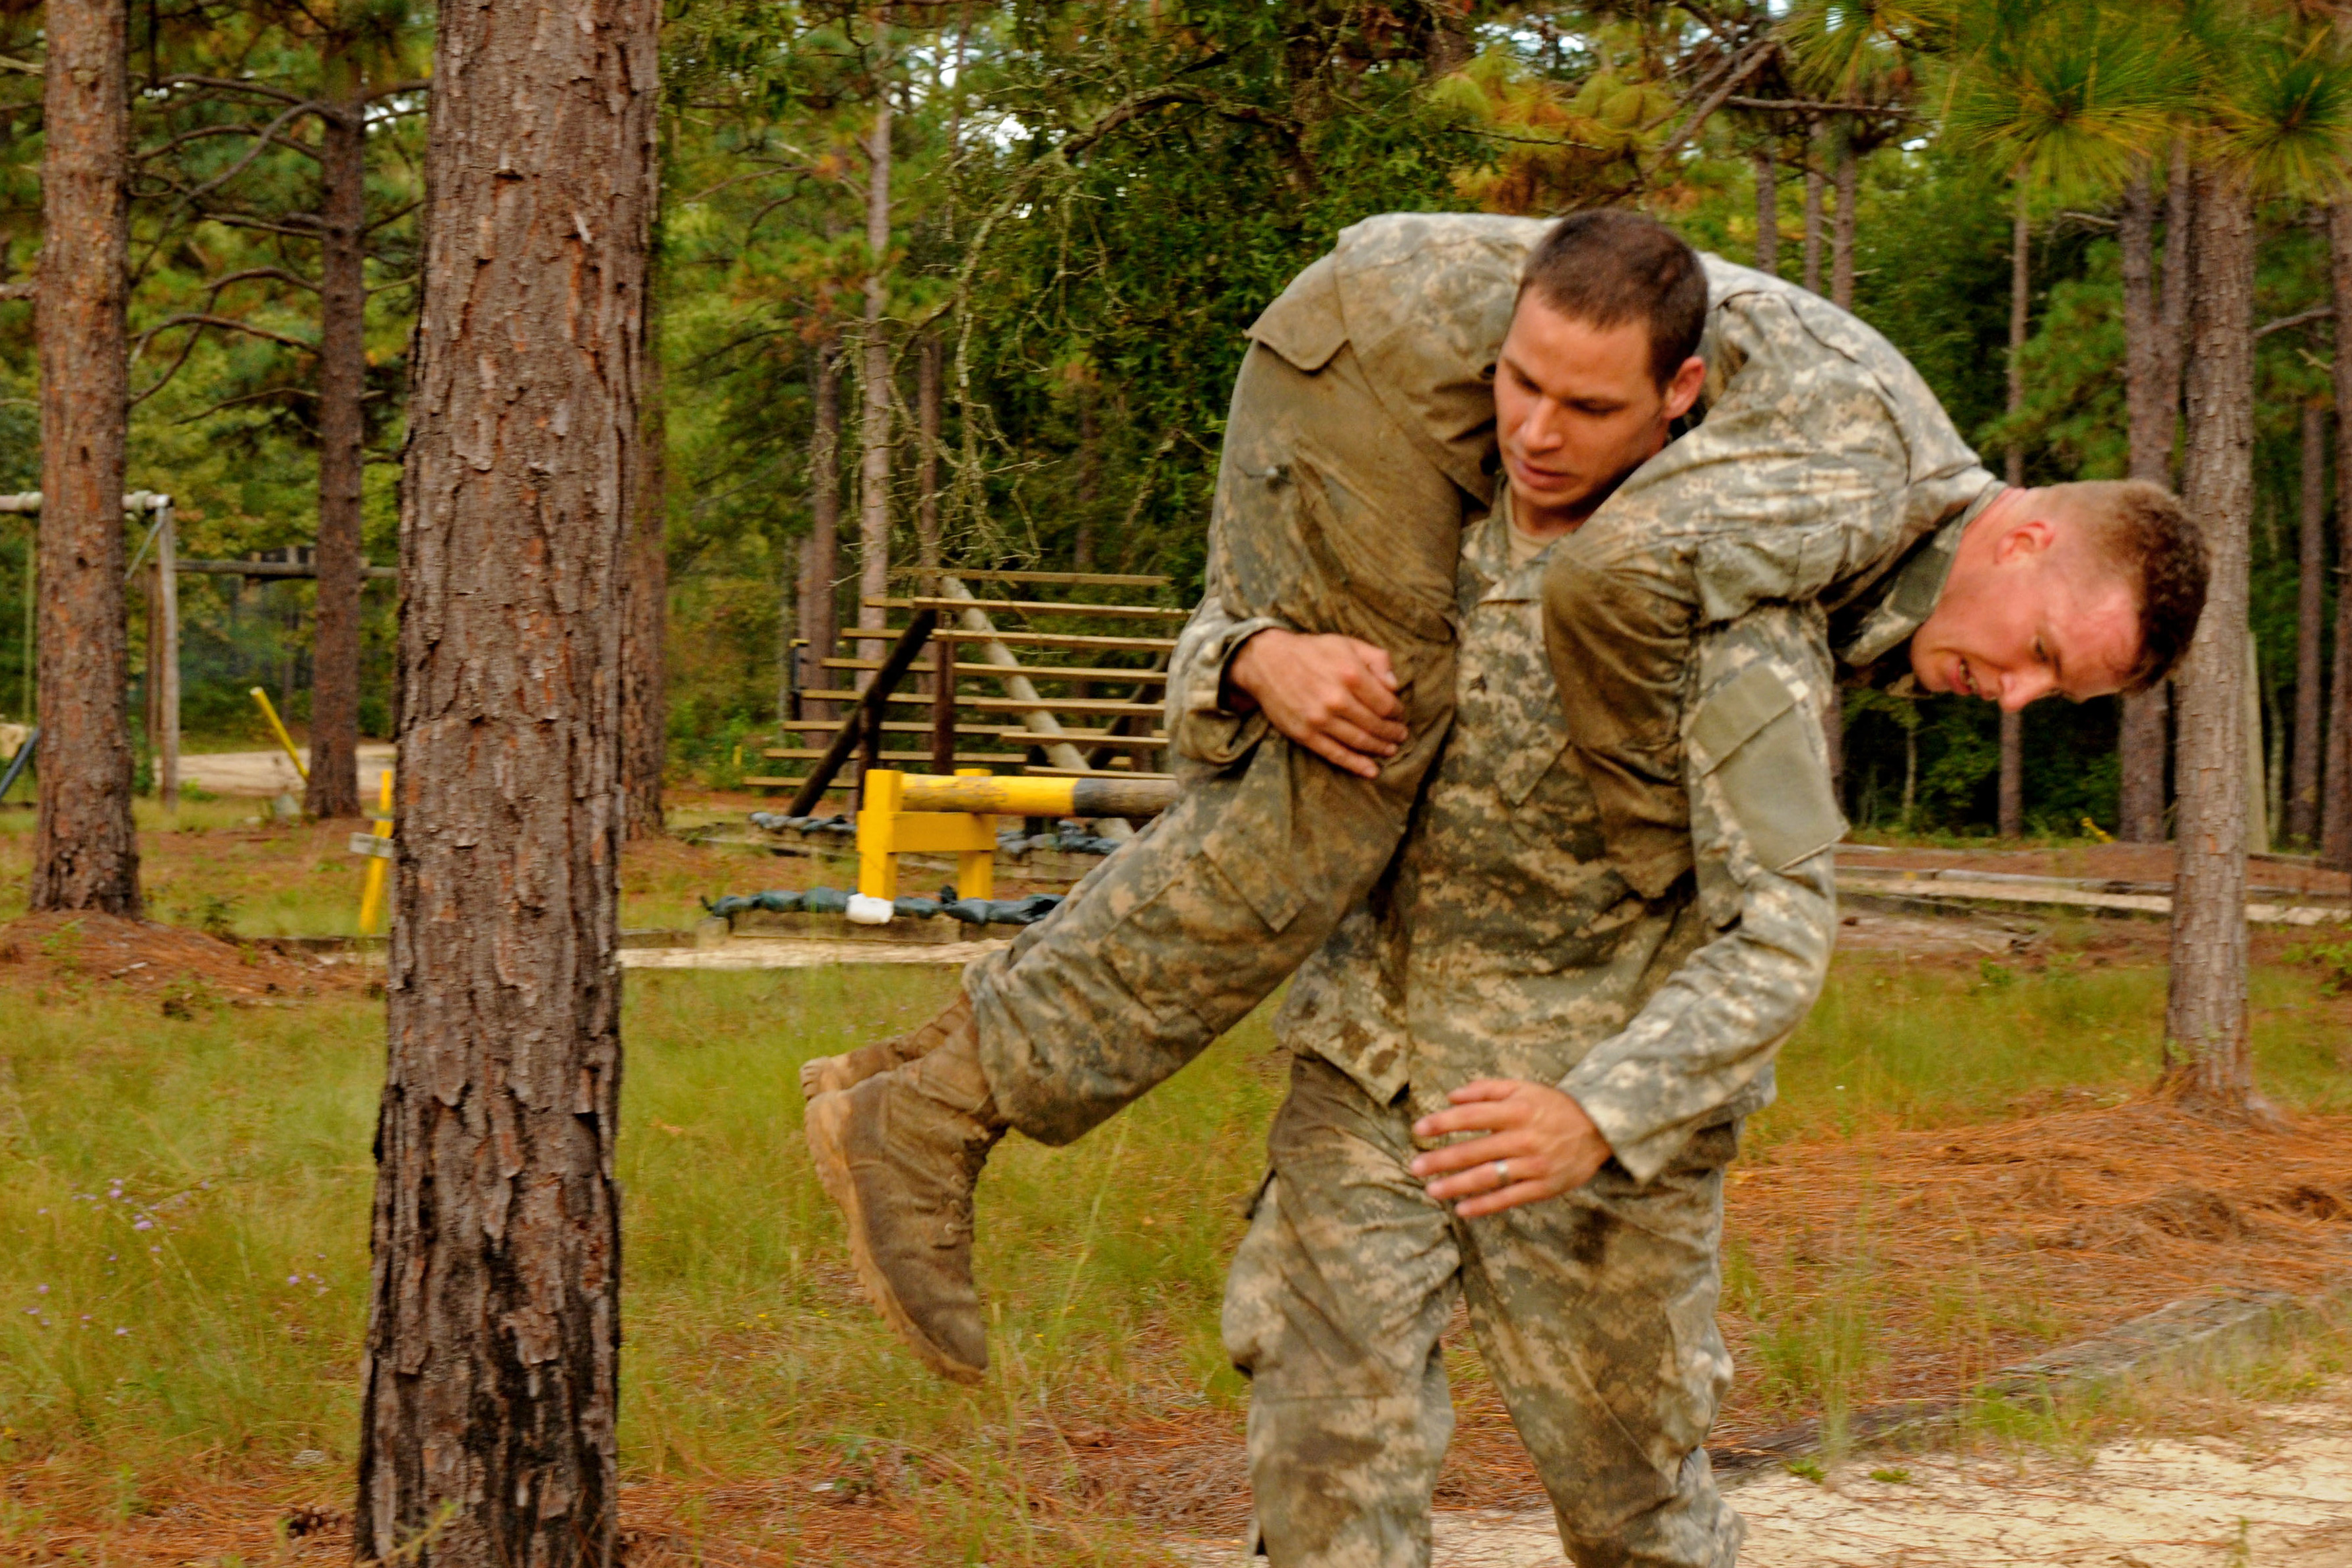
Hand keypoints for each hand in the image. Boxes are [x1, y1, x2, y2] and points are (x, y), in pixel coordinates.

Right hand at [1225, 628, 1406, 779]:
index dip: (1397, 712)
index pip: (1386, 704)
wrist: (1267, 661)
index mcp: (1351, 674)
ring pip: (1360, 741)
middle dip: (1392, 733)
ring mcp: (1320, 719)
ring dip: (1379, 748)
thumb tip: (1395, 686)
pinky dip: (1356, 765)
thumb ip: (1376, 659)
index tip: (1399, 714)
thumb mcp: (1347, 643)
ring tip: (1390, 749)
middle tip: (1400, 735)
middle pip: (1376, 725)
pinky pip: (1335, 754)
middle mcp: (1337, 699)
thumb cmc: (1311, 651)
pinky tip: (1372, 771)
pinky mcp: (1305, 734)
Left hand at [1408, 1080, 1612, 1217]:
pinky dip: (1485, 1205)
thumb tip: (1451, 1096)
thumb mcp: (1523, 1088)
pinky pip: (1509, 1198)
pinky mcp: (1543, 1186)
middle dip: (1441, 1160)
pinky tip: (1462, 1209)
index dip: (1443, 1123)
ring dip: (1457, 1185)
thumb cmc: (1554, 1106)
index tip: (1418, 1130)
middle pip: (1475, 1150)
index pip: (1471, 1116)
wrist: (1600, 1128)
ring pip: (1488, 1177)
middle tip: (1415, 1167)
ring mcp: (1533, 1164)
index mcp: (1516, 1110)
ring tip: (1432, 1191)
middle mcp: (1523, 1138)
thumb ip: (1486, 1089)